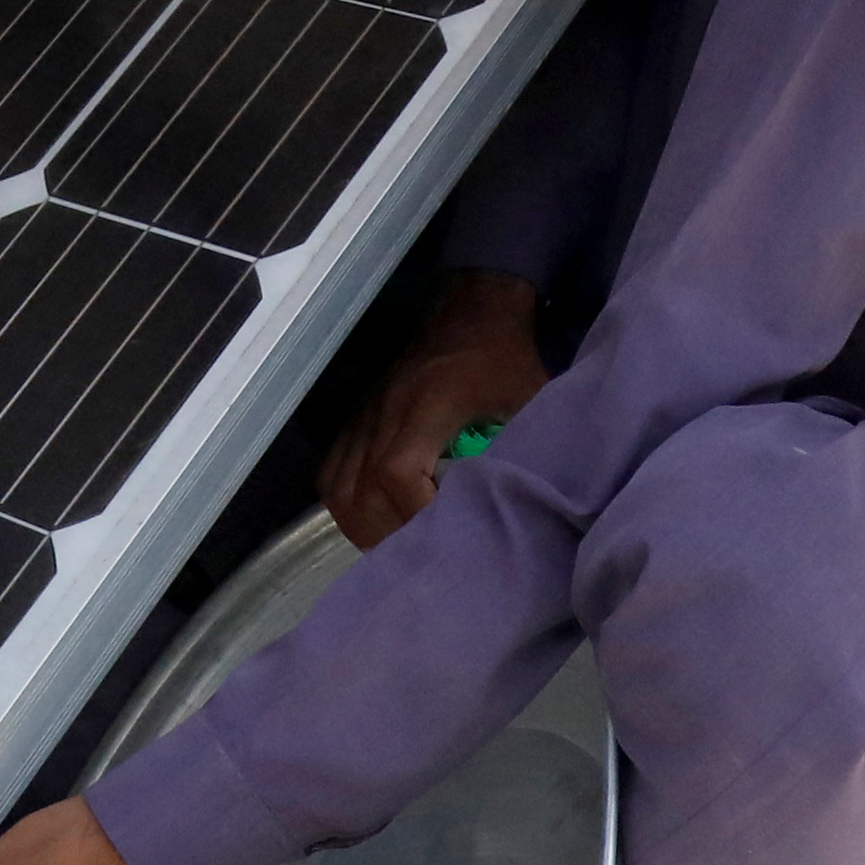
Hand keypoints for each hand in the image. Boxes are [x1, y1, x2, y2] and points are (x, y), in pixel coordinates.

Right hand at [317, 270, 547, 550]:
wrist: (474, 303)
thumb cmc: (507, 355)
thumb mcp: (531, 397)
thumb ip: (525, 447)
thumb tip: (532, 507)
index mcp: (427, 403)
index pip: (397, 472)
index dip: (414, 515)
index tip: (443, 539)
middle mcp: (384, 409)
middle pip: (360, 491)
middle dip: (387, 535)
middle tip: (419, 561)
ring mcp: (364, 413)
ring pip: (339, 487)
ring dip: (362, 526)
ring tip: (394, 548)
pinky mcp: (357, 416)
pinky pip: (331, 471)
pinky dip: (345, 503)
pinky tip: (373, 520)